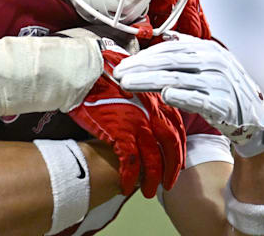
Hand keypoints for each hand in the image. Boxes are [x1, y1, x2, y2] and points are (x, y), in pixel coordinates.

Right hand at [68, 47, 185, 197]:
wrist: (85, 72)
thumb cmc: (105, 73)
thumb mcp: (134, 80)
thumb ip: (145, 95)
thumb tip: (146, 105)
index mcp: (158, 101)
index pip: (177, 130)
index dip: (178, 150)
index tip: (176, 163)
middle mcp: (153, 114)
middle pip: (171, 148)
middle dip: (171, 169)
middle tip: (167, 185)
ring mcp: (138, 124)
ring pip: (154, 160)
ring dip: (151, 179)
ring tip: (146, 192)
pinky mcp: (120, 133)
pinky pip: (131, 162)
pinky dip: (130, 177)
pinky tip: (125, 186)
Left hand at [113, 38, 263, 157]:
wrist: (256, 118)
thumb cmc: (224, 89)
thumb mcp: (210, 64)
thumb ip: (188, 50)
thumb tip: (165, 35)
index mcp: (208, 50)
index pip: (170, 49)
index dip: (144, 56)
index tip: (123, 64)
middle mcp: (214, 62)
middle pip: (170, 62)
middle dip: (141, 67)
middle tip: (118, 73)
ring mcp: (219, 83)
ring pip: (178, 79)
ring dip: (150, 81)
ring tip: (128, 84)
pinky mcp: (223, 105)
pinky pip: (198, 99)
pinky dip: (181, 96)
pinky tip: (164, 95)